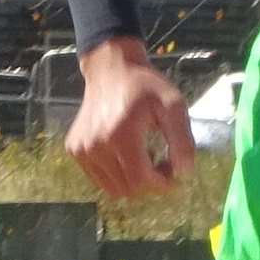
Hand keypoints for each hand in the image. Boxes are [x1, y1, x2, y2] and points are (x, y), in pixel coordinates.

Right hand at [65, 36, 194, 198]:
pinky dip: (117, 175)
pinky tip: (127, 154)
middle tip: (162, 162)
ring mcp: (82, 149)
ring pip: (113, 188)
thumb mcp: (172, 105)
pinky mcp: (75, 150)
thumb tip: (184, 172)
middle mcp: (96, 145)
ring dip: (134, 181)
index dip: (163, 185)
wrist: (111, 70)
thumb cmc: (144, 86)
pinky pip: (99, 179)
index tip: (176, 176)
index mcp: (120, 134)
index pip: (141, 180)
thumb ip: (182, 139)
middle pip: (128, 188)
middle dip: (151, 183)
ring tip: (145, 157)